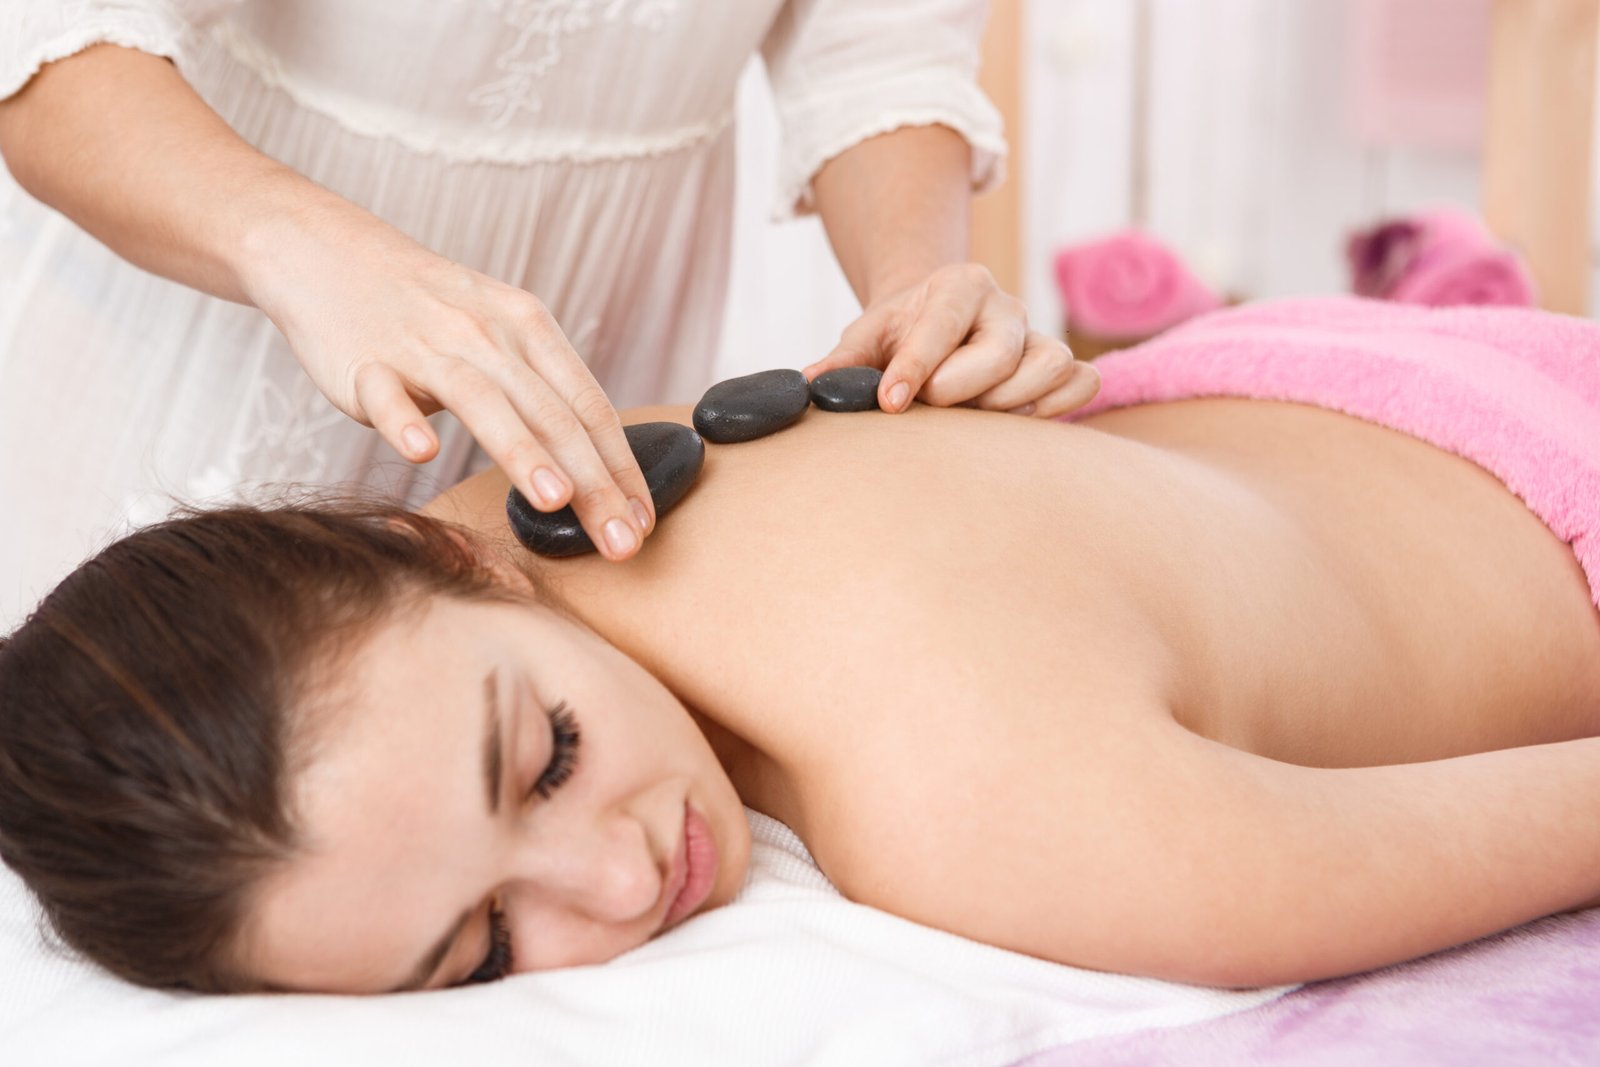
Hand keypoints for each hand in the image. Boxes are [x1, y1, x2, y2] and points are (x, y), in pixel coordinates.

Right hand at [243, 205, 652, 560]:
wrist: (331, 253)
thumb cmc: (432, 312)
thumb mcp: (502, 335)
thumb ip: (543, 395)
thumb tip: (595, 471)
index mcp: (530, 330)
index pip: (589, 407)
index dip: (621, 468)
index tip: (643, 522)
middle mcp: (488, 336)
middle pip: (552, 415)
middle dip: (593, 483)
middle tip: (620, 541)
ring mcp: (425, 347)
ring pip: (483, 402)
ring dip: (522, 452)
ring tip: (554, 501)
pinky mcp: (366, 363)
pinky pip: (387, 394)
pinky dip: (403, 422)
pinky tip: (422, 454)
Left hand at [804, 263, 1098, 418]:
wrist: (936, 322)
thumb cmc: (898, 334)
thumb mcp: (866, 337)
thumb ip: (842, 361)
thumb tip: (809, 385)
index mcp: (958, 284)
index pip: (942, 324)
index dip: (916, 366)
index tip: (891, 402)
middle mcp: (1005, 305)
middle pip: (1000, 351)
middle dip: (960, 388)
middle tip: (930, 407)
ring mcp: (1038, 335)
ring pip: (1049, 365)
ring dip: (1008, 402)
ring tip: (971, 417)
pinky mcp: (1061, 364)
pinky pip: (1082, 382)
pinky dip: (1060, 405)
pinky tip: (1018, 421)